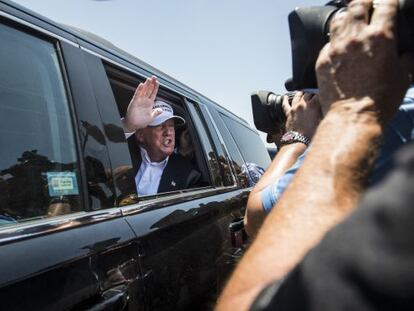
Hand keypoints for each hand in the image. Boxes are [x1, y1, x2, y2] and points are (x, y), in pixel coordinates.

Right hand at [122, 76, 161, 131]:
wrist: (133, 125)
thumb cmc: (141, 122)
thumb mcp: (151, 117)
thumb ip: (156, 112)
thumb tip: (161, 110)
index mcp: (149, 104)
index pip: (153, 93)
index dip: (155, 88)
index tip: (157, 82)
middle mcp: (144, 101)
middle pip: (148, 90)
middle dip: (151, 84)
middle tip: (153, 77)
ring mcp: (139, 101)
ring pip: (143, 91)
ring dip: (146, 85)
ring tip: (149, 79)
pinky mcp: (134, 103)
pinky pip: (137, 95)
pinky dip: (139, 90)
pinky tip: (141, 85)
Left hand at [282, 92, 321, 138]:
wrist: (298, 140)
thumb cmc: (311, 133)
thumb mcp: (321, 122)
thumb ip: (323, 113)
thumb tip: (326, 109)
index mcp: (313, 105)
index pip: (318, 95)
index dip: (321, 95)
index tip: (322, 97)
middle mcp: (303, 104)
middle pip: (308, 94)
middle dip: (311, 94)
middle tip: (313, 96)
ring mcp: (295, 108)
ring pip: (297, 96)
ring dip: (300, 93)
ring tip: (302, 92)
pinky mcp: (288, 113)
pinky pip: (285, 104)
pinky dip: (284, 99)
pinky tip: (284, 97)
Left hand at [315, 0, 413, 122]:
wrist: (352, 116)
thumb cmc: (380, 99)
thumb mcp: (405, 75)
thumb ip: (407, 57)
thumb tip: (407, 52)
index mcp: (381, 36)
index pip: (385, 4)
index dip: (388, 1)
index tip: (388, 3)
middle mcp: (356, 37)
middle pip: (357, 4)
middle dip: (365, 2)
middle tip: (368, 5)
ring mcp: (336, 48)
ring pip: (339, 18)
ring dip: (347, 16)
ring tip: (351, 20)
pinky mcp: (323, 60)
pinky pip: (328, 41)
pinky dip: (335, 39)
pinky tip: (339, 44)